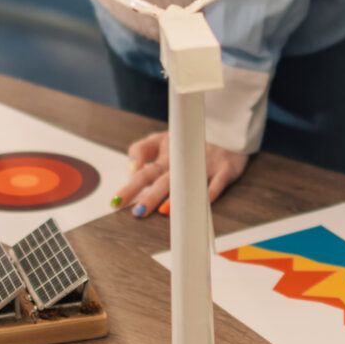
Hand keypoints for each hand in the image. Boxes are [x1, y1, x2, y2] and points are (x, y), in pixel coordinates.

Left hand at [115, 132, 246, 216]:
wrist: (227, 132)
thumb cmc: (190, 141)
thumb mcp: (163, 139)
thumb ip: (142, 150)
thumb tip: (130, 170)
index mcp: (166, 153)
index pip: (144, 168)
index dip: (131, 182)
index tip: (117, 199)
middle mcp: (183, 159)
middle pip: (163, 178)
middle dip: (149, 195)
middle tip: (137, 211)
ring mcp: (204, 164)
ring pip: (188, 182)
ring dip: (175, 196)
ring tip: (162, 211)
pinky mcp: (224, 170)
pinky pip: (215, 185)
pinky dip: (206, 195)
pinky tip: (197, 205)